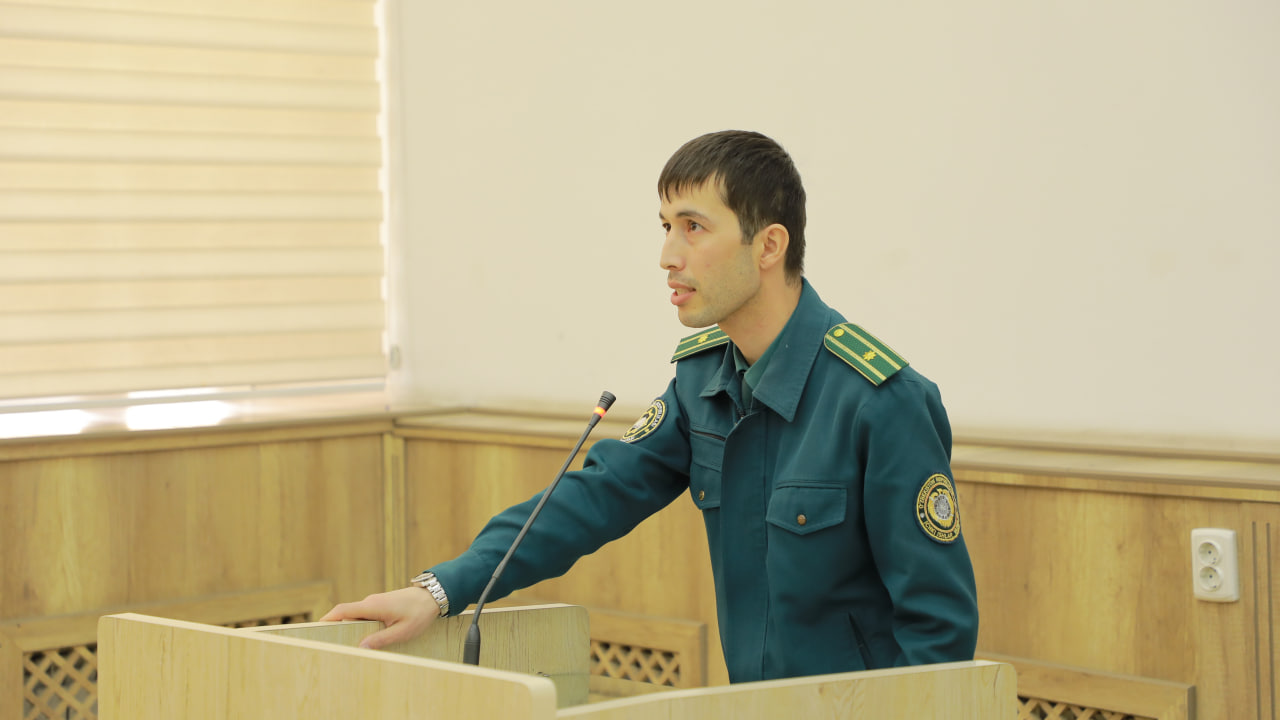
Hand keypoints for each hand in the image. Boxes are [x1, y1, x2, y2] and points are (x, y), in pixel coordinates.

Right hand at [320, 587, 441, 649]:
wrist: (433, 595)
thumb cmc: (419, 613)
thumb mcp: (402, 631)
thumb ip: (381, 640)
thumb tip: (361, 648)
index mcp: (372, 606)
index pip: (342, 610)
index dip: (327, 618)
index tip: (314, 629)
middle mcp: (370, 602)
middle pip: (346, 615)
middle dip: (335, 627)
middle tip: (327, 644)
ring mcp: (375, 602)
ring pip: (356, 616)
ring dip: (349, 628)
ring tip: (344, 646)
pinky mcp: (380, 605)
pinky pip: (364, 615)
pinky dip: (359, 625)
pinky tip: (362, 638)